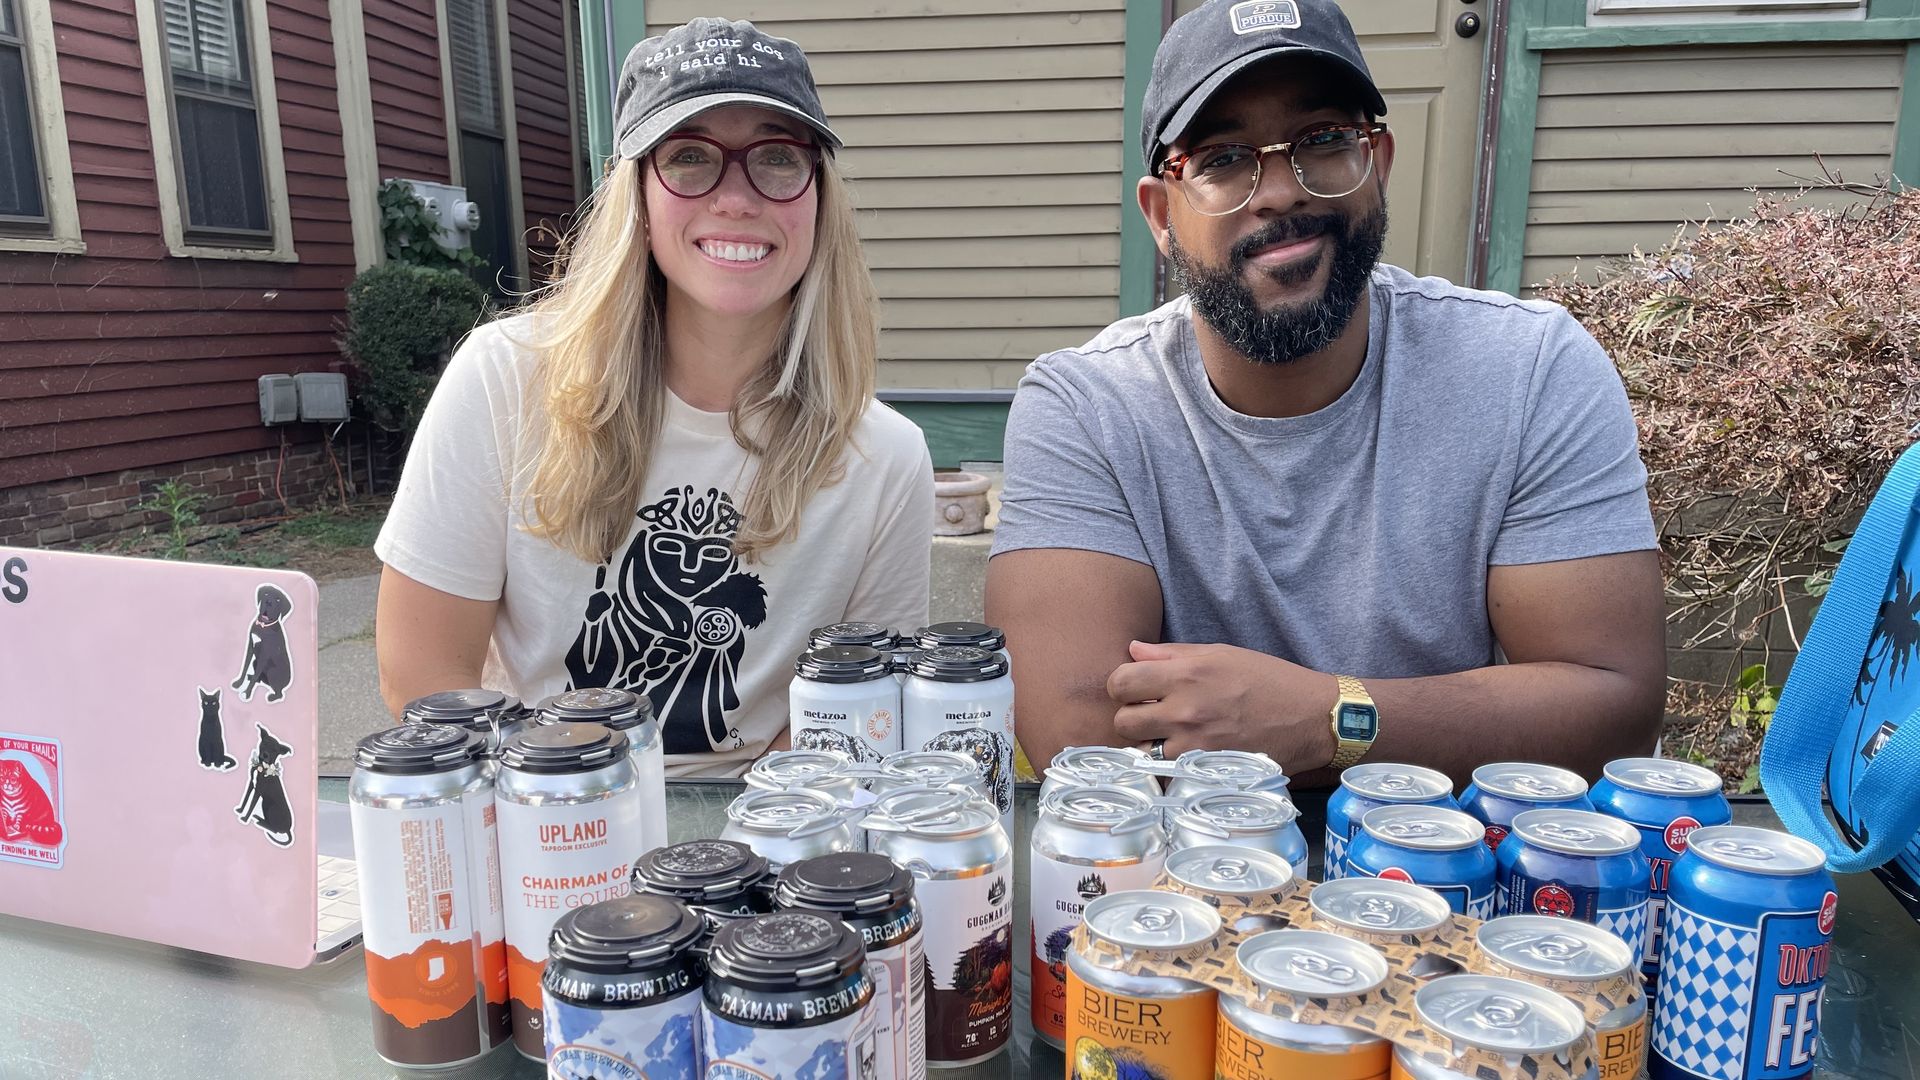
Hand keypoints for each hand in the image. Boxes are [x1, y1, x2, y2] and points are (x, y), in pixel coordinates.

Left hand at [1106, 641, 1339, 774]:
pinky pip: (1165, 773)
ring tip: (1168, 737)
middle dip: (1131, 716)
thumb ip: (1172, 654)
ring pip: (1140, 752)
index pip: (1120, 681)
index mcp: (1186, 673)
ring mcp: (1194, 744)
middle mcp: (1185, 709)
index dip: (1122, 685)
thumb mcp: (1222, 653)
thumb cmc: (1268, 680)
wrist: (1311, 718)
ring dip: (1148, 745)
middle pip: (1122, 721)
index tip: (1135, 689)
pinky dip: (1167, 767)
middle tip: (1151, 715)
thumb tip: (1133, 650)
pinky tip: (1182, 756)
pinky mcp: (1206, 770)